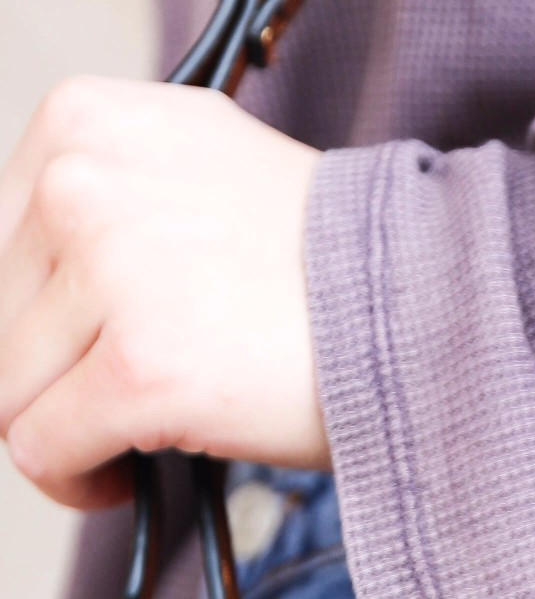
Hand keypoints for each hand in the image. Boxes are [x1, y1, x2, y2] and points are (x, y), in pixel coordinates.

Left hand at [0, 77, 326, 511]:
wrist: (429, 308)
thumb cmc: (324, 261)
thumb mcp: (192, 174)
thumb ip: (98, 204)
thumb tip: (15, 298)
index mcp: (84, 118)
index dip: (32, 314)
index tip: (82, 347)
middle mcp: (82, 179)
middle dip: (47, 376)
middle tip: (120, 402)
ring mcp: (110, 272)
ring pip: (10, 390)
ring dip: (64, 431)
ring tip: (134, 437)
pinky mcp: (139, 368)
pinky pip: (43, 449)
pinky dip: (77, 480)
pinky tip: (124, 478)